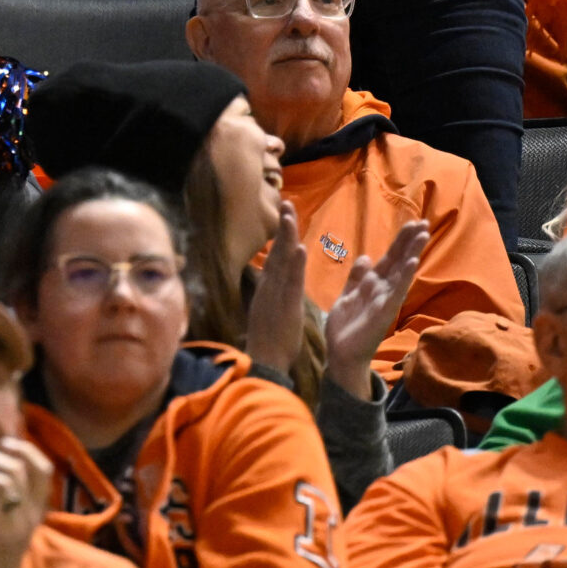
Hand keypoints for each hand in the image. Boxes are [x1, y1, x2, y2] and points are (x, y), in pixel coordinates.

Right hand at [247, 199, 307, 379]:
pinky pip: (292, 282)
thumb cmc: (270, 342)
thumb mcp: (268, 314)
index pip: (273, 258)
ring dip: (287, 237)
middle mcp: (269, 287)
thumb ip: (271, 296)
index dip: (280, 237)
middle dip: (282, 228)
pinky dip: (296, 264)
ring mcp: (276, 295)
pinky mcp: (285, 306)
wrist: (265, 364)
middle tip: (287, 204)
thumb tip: (274, 284)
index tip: (285, 216)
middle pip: (276, 252)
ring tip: (291, 215)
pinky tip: (301, 247)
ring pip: (282, 262)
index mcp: (267, 289)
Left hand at [323, 218, 427, 396]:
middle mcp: (383, 290)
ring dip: (412, 254)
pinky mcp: (384, 313)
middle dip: (410, 242)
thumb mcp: (348, 296)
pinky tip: (412, 263)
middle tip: (424, 222)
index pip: (390, 257)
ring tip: (423, 235)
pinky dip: (404, 277)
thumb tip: (366, 256)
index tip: (413, 223)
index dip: (400, 241)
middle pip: (399, 261)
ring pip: (401, 273)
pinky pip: (395, 292)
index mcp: (373, 284)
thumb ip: (356, 278)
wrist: (340, 355)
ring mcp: (385, 301)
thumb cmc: (345, 328)